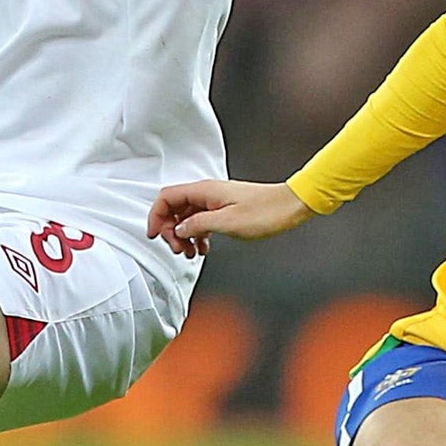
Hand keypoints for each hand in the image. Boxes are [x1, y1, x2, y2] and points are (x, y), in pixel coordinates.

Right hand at [147, 178, 312, 257]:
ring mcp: (215, 201)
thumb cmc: (264, 212)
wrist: (290, 206)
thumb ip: (197, 225)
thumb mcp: (227, 223)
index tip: (155, 236)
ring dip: (184, 235)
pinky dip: (197, 235)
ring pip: (187, 217)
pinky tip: (203, 249)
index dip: (156, 216)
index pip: (166, 198)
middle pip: (174, 208)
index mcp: (203, 191)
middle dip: (170, 230)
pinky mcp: (224, 210)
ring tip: (191, 253)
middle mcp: (207, 193)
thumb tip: (177, 230)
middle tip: (180, 250)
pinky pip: (201, 221)